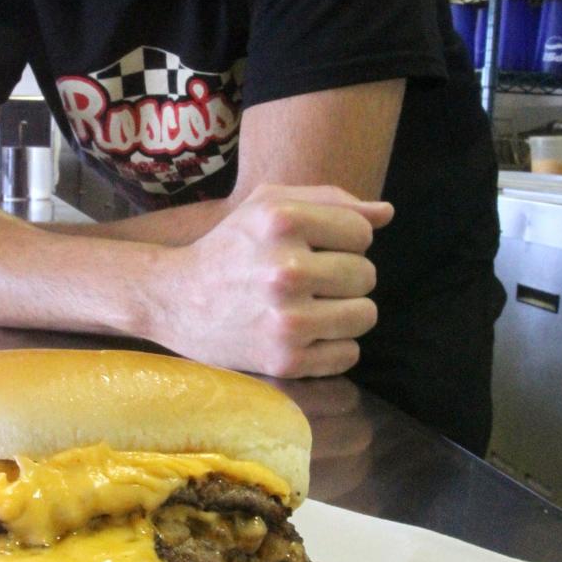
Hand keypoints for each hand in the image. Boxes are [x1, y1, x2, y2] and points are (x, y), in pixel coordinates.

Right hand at [151, 183, 392, 378]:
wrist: (176, 300)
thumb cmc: (230, 247)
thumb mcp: (268, 204)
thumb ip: (329, 200)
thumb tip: (386, 213)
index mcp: (281, 222)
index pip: (362, 233)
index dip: (344, 240)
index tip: (315, 248)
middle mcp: (284, 271)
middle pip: (366, 275)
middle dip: (344, 276)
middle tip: (308, 280)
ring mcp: (286, 320)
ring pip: (364, 316)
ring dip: (345, 312)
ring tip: (310, 306)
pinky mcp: (284, 360)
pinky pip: (348, 354)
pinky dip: (332, 346)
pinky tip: (303, 333)